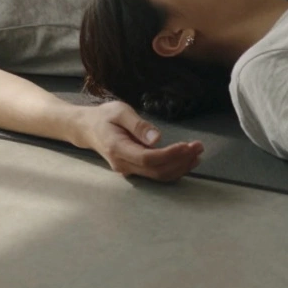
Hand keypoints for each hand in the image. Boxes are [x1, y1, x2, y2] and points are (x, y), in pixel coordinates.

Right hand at [75, 100, 203, 181]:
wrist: (88, 129)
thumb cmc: (104, 117)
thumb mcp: (119, 111)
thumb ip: (138, 125)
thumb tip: (156, 139)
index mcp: (117, 149)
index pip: (148, 159)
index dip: (170, 155)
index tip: (187, 145)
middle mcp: (123, 165)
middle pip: (157, 170)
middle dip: (181, 161)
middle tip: (199, 146)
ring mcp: (128, 170)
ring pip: (159, 176)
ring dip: (181, 166)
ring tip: (198, 153)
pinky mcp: (134, 170)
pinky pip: (156, 174)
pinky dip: (174, 169)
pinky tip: (187, 160)